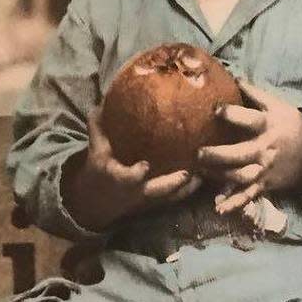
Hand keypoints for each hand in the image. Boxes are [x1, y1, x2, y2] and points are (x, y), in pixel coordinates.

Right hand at [61, 107, 202, 230]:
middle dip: (172, 183)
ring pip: (171, 197)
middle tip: (189, 173)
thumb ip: (99, 127)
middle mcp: (137, 192)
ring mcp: (149, 199)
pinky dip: (189, 189)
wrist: (98, 202)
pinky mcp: (157, 202)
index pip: (128, 178)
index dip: (136, 174)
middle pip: (157, 191)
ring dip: (188, 188)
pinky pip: (175, 197)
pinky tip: (204, 177)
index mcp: (120, 179)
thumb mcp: (96, 150)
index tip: (145, 166)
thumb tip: (102, 100)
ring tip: (205, 174)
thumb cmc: (99, 171)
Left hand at [196, 79, 301, 214]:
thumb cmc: (291, 124)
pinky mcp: (265, 184)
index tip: (215, 109)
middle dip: (218, 155)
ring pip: (240, 176)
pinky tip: (219, 208)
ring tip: (199, 174)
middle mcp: (264, 149)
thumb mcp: (277, 105)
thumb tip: (232, 76)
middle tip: (198, 153)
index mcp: (267, 126)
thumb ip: (254, 93)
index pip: (249, 119)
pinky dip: (234, 204)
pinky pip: (249, 195)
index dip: (232, 114)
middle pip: (239, 154)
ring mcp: (264, 169)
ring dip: (220, 177)